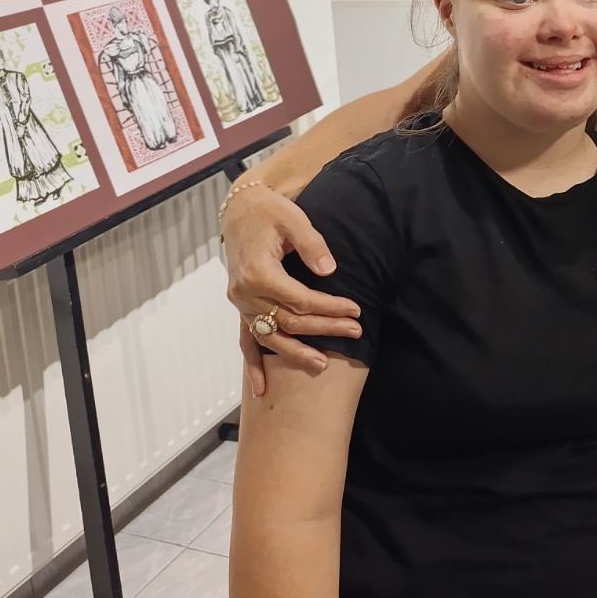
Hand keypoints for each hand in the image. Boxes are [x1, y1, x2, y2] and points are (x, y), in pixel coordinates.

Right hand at [222, 182, 360, 395]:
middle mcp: (245, 293)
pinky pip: (245, 339)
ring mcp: (240, 303)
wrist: (240, 209)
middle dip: (324, 329)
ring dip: (295, 353)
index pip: (301, 299)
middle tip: (356, 331)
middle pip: (289, 320)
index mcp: (258, 272)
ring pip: (269, 336)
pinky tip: (261, 388)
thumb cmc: (270, 212)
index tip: (356, 309)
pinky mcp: (240, 306)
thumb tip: (329, 271)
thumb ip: (312, 245)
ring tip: (323, 365)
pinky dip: (252, 364)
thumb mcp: (294, 219)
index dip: (330, 307)